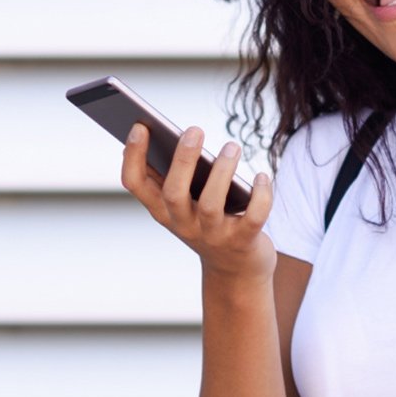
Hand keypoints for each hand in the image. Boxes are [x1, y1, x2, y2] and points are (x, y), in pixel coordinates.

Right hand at [120, 123, 276, 285]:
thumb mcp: (183, 203)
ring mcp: (213, 235)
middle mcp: (183, 224)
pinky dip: (260, 196)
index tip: (140, 126)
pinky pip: (253, 218)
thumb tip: (155, 133)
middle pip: (173, 193)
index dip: (133, 156)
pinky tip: (262, 176)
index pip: (136, 184)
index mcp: (163, 210)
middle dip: (183, 160)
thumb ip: (169, 174)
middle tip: (194, 129)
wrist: (235, 270)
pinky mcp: (243, 241)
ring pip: (211, 205)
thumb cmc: (208, 222)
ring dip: (222, 172)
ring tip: (232, 146)